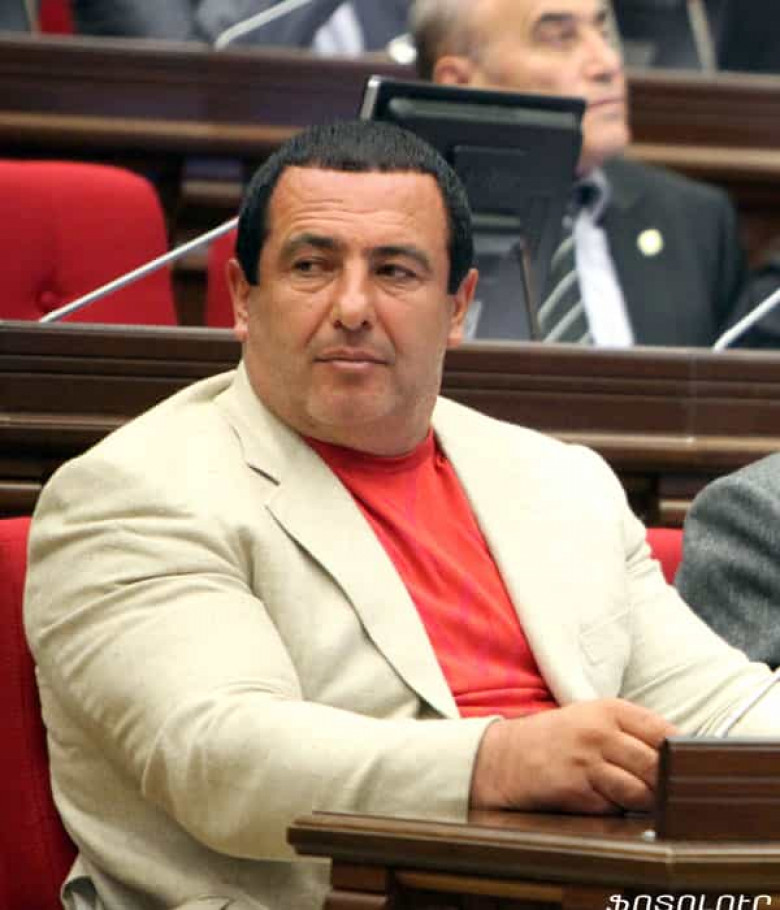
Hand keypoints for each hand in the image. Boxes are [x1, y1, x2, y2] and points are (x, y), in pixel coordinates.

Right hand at [470, 699, 677, 813]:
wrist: (506, 757)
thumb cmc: (557, 740)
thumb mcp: (592, 720)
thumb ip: (632, 732)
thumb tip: (679, 757)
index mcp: (610, 709)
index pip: (663, 730)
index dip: (680, 753)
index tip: (685, 767)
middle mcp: (600, 731)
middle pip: (657, 764)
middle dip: (664, 783)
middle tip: (662, 791)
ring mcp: (587, 759)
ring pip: (641, 791)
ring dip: (642, 802)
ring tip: (629, 797)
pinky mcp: (575, 788)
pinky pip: (614, 806)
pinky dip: (615, 809)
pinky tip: (601, 800)